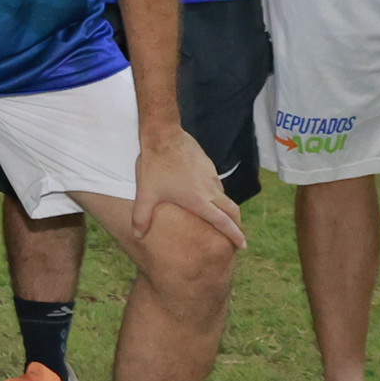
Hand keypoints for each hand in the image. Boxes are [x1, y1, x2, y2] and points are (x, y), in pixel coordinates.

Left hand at [124, 128, 249, 252]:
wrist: (164, 135)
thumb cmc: (155, 165)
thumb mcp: (145, 194)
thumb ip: (141, 217)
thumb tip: (137, 236)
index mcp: (199, 200)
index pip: (223, 222)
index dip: (234, 235)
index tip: (243, 245)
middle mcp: (210, 189)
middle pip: (231, 210)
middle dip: (237, 224)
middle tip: (238, 236)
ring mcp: (210, 175)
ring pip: (224, 196)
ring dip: (226, 208)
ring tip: (221, 217)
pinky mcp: (208, 165)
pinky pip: (216, 184)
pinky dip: (217, 194)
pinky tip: (206, 195)